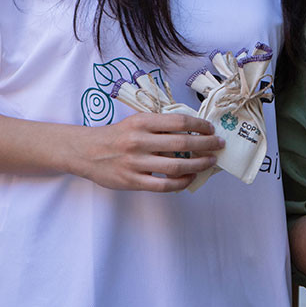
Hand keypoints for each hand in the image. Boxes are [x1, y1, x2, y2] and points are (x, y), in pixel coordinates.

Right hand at [74, 112, 223, 192]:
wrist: (86, 151)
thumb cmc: (117, 135)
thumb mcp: (136, 121)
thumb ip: (160, 125)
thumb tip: (192, 130)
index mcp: (142, 122)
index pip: (179, 121)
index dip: (199, 125)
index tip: (211, 128)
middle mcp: (139, 141)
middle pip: (182, 144)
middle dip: (206, 144)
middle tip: (218, 144)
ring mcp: (135, 163)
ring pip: (176, 166)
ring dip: (198, 164)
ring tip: (210, 161)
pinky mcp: (132, 181)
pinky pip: (163, 185)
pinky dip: (181, 182)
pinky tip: (191, 178)